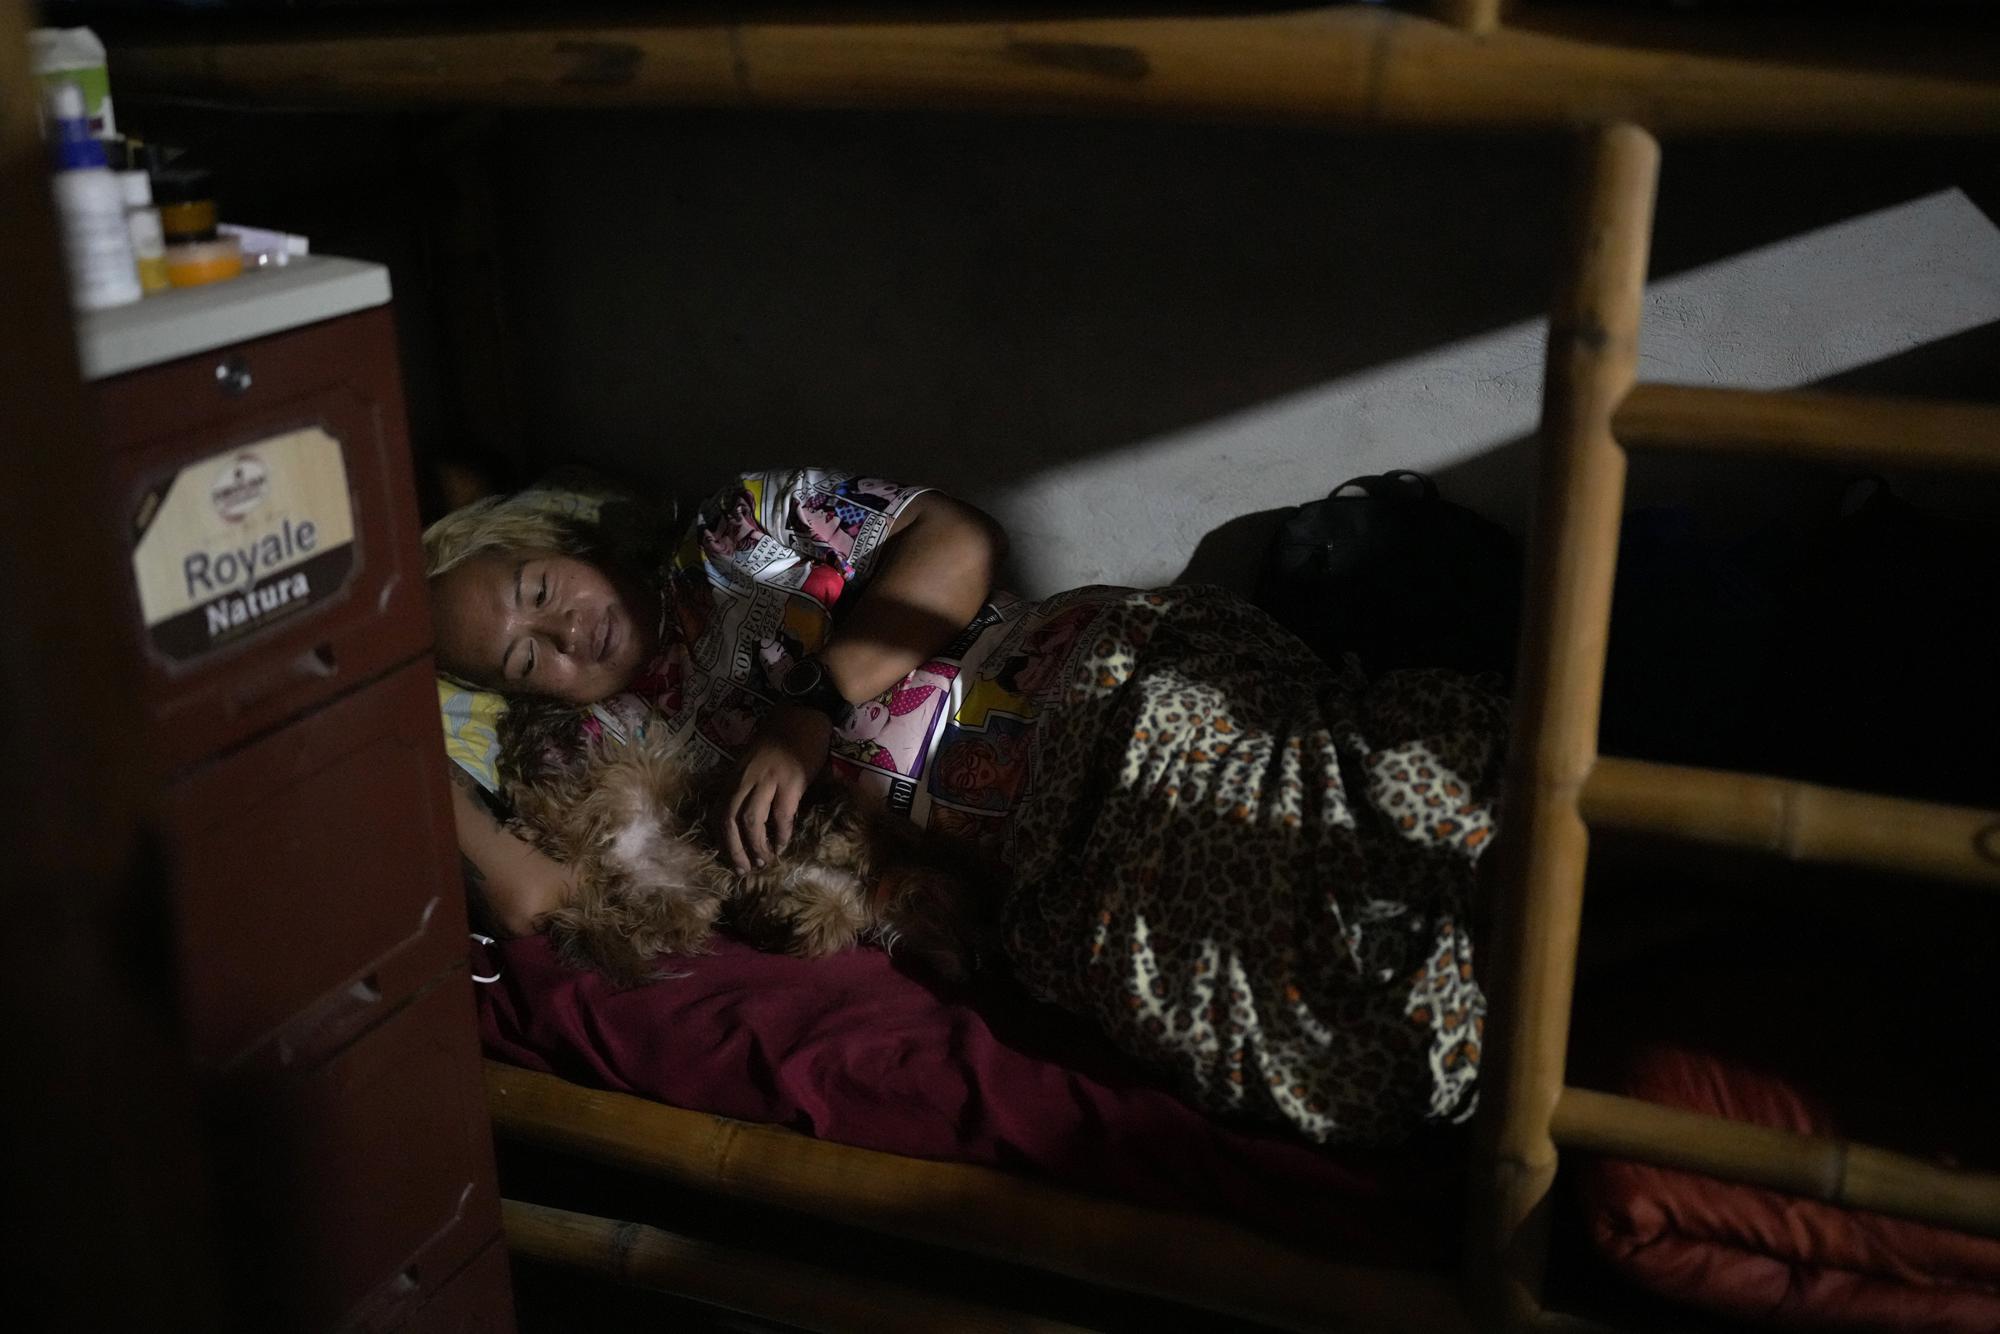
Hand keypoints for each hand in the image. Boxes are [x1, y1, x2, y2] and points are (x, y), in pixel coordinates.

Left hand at [719, 704, 833, 872]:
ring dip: (756, 846)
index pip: (718, 811)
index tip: (729, 856)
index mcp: (734, 774)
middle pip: (730, 820)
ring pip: (752, 822)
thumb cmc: (780, 737)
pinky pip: (781, 816)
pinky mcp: (790, 782)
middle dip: (734, 849)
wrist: (804, 714)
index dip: (721, 838)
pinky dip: (781, 834)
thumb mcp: (752, 760)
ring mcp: (766, 780)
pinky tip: (783, 845)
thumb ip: (746, 785)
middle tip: (744, 869)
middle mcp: (745, 778)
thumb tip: (745, 817)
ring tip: (764, 861)